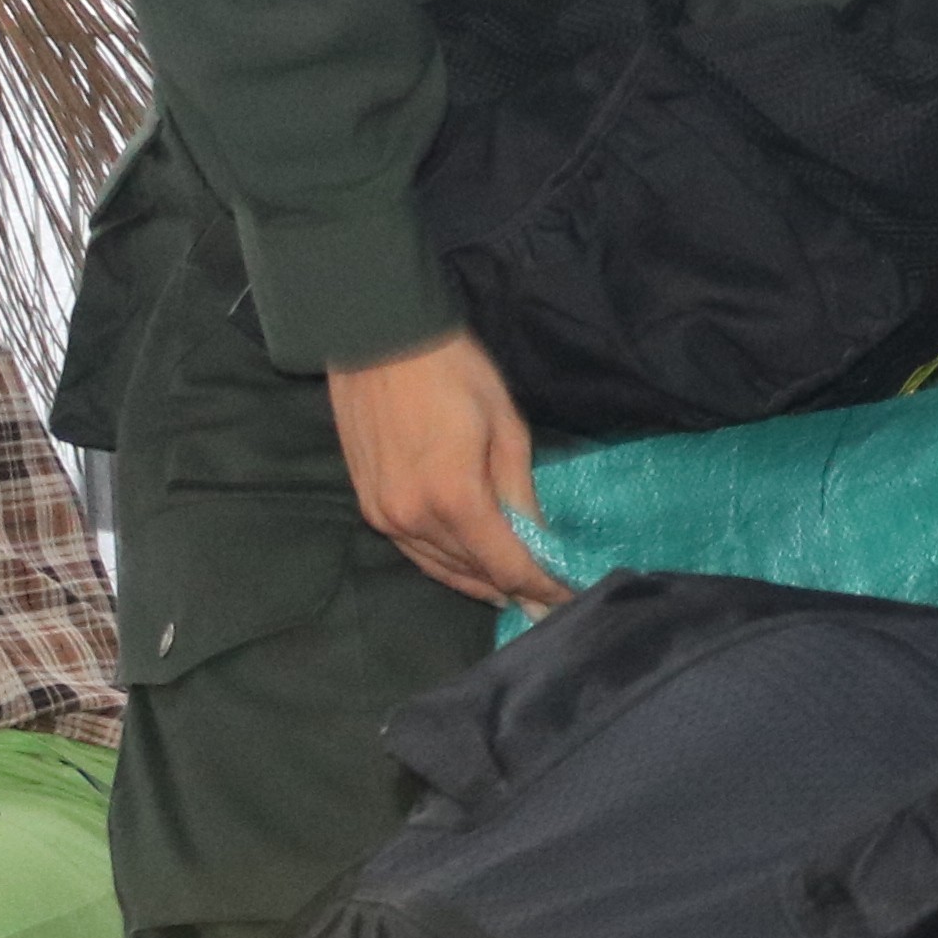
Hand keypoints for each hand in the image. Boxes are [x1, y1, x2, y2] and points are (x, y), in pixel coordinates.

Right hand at [325, 327, 567, 610]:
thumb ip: (520, 495)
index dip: (542, 588)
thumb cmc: (453, 372)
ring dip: (481, 583)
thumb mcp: (506, 429)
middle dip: (516, 589)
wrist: (375, 336)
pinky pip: (414, 552)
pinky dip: (446, 565)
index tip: (568, 600)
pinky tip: (471, 570)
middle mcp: (413, 518)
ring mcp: (384, 516)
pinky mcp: (369, 506)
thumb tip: (539, 545)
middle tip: (549, 602)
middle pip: (475, 573)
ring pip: (442, 568)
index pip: (507, 565)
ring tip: (517, 595)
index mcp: (454, 498)